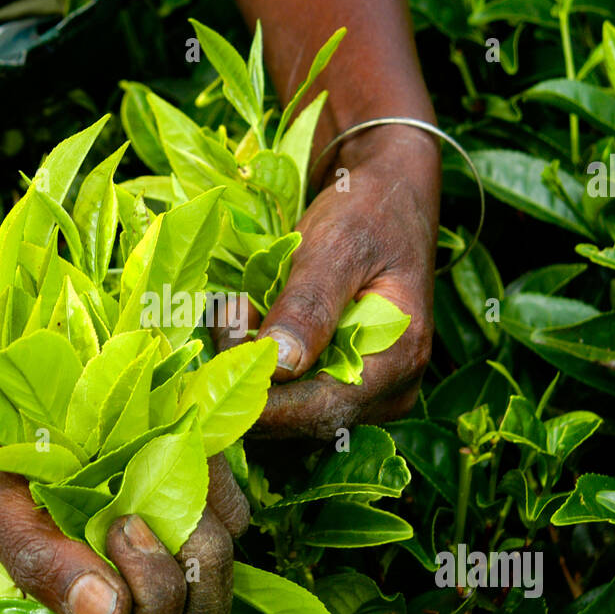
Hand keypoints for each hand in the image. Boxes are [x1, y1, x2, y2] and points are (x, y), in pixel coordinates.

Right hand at [0, 425, 248, 613]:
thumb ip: (35, 561)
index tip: (118, 531)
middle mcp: (116, 599)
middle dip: (192, 584)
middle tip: (139, 518)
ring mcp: (154, 553)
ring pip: (221, 578)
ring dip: (200, 527)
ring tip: (146, 471)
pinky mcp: (181, 502)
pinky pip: (230, 512)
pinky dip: (210, 481)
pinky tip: (162, 444)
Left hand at [255, 126, 440, 438]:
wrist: (386, 194)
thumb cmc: (366, 212)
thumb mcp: (337, 247)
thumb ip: (309, 305)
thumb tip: (278, 365)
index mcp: (399, 362)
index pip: (318, 410)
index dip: (260, 400)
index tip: (215, 364)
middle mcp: (386, 393)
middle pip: (299, 419)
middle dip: (249, 377)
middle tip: (226, 314)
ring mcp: (363, 394)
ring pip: (286, 411)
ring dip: (248, 369)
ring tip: (238, 307)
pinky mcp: (339, 385)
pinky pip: (286, 395)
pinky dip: (257, 364)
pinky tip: (249, 319)